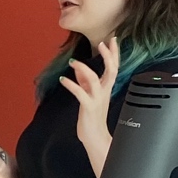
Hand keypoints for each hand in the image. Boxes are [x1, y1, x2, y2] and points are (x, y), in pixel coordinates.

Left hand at [59, 34, 118, 157]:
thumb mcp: (89, 95)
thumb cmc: (92, 116)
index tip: (112, 40)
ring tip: (73, 61)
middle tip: (103, 43)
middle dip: (108, 56)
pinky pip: (80, 93)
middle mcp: (104, 92)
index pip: (114, 67)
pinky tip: (63, 80)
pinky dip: (71, 85)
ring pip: (95, 80)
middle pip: (112, 71)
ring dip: (84, 68)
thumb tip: (78, 68)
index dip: (113, 53)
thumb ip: (84, 81)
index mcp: (106, 88)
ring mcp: (97, 99)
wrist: (95, 137)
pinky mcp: (88, 107)